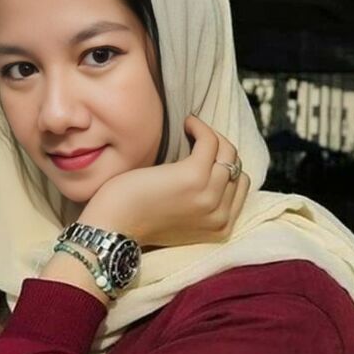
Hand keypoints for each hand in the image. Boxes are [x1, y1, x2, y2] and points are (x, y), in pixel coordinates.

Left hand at [81, 115, 249, 247]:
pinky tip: (187, 125)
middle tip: (198, 139)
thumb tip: (213, 165)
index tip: (206, 154)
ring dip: (209, 134)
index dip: (225, 165)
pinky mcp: (194, 177)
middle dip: (220, 148)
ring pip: (226, 151)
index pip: (240, 184)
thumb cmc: (139, 218)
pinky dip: (199, 127)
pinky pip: (210, 141)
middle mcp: (220, 215)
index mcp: (221, 228)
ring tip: (191, 129)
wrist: (114, 227)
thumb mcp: (183, 218)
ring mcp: (209, 196)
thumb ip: (202, 202)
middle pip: (235, 166)